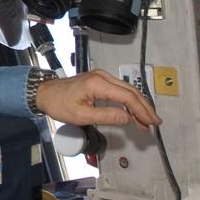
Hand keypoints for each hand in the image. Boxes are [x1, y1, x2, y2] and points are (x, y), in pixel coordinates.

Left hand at [33, 69, 160, 129]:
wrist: (45, 93)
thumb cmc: (59, 104)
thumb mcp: (81, 116)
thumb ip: (106, 116)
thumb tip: (127, 118)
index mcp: (98, 84)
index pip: (127, 97)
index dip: (141, 110)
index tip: (150, 122)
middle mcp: (102, 77)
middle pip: (131, 91)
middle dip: (145, 108)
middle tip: (154, 123)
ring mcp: (102, 77)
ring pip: (128, 90)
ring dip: (139, 105)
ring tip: (147, 121)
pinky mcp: (100, 81)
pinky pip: (120, 90)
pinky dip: (129, 101)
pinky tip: (134, 113)